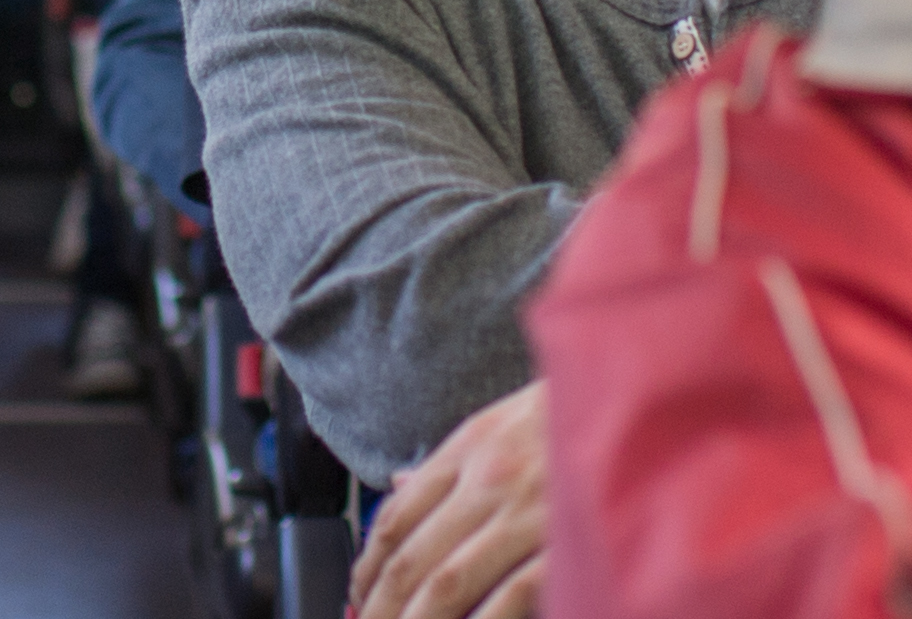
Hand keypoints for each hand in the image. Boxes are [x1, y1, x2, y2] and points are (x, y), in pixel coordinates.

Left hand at [350, 382, 546, 618]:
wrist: (636, 397)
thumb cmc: (569, 413)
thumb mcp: (499, 420)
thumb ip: (448, 460)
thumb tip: (398, 484)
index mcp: (468, 449)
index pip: (396, 516)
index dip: (367, 565)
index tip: (357, 595)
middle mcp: (487, 482)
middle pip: (411, 558)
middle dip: (379, 607)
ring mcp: (524, 517)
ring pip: (446, 584)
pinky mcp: (562, 547)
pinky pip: (507, 600)